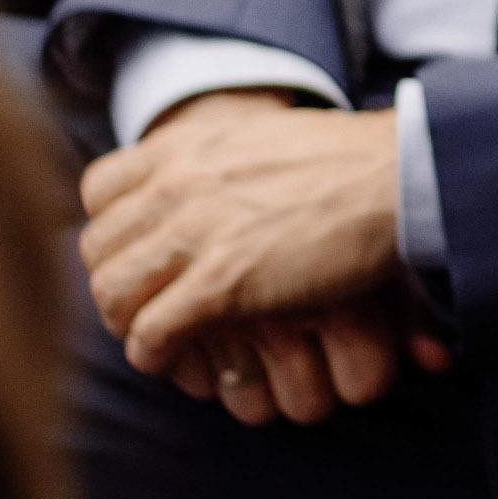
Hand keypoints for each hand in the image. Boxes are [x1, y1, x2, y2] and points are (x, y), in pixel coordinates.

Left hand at [78, 93, 443, 403]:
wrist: (398, 175)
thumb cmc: (349, 161)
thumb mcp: (263, 140)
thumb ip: (223, 161)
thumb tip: (216, 187)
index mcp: (186, 144)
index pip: (99, 190)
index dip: (111, 229)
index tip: (137, 253)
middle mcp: (176, 183)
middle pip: (99, 248)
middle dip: (115, 282)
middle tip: (145, 306)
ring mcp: (195, 233)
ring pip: (112, 294)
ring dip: (127, 323)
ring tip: (156, 338)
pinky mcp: (221, 284)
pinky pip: (151, 332)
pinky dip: (153, 353)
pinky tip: (173, 358)